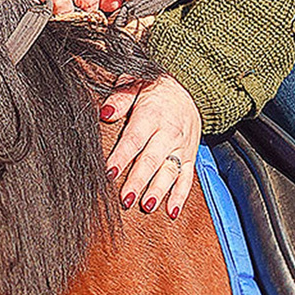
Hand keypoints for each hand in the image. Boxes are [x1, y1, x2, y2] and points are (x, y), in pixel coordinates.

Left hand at [101, 76, 200, 215]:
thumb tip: (104, 113)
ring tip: (146, 207)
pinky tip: (171, 212)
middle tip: (125, 199)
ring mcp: (181, 146)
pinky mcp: (190, 155)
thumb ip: (120, 98)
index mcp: (152, 115)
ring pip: (170, 171)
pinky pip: (187, 177)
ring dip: (158, 191)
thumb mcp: (135, 82)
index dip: (121, 157)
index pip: (134, 139)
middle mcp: (169, 132)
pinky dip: (181, 196)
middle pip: (152, 160)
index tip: (109, 173)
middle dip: (138, 181)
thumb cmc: (154, 87)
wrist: (189, 86)